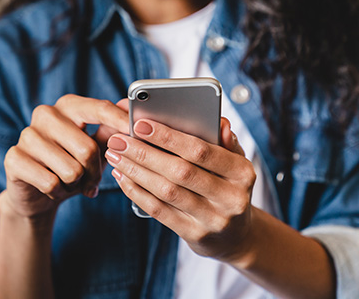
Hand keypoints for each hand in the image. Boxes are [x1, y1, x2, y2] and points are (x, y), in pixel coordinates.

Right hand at [2, 94, 128, 219]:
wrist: (37, 193)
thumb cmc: (71, 165)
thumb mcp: (95, 148)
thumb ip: (111, 130)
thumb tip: (130, 110)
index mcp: (68, 106)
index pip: (99, 108)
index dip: (120, 121)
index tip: (137, 131)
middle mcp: (46, 114)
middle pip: (87, 148)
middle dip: (94, 172)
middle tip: (91, 181)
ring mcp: (27, 135)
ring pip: (71, 169)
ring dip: (76, 184)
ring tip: (69, 182)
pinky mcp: (14, 158)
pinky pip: (51, 183)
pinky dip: (58, 192)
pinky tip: (53, 188)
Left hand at [104, 117, 256, 262]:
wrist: (236, 236)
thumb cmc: (229, 188)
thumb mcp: (235, 164)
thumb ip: (225, 142)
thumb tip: (219, 122)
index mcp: (243, 173)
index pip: (202, 151)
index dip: (169, 137)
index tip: (141, 124)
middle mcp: (231, 198)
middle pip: (180, 172)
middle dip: (145, 153)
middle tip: (119, 140)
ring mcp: (213, 219)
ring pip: (167, 192)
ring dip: (136, 171)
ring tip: (115, 156)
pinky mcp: (195, 235)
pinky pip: (160, 211)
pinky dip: (137, 192)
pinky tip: (123, 178)